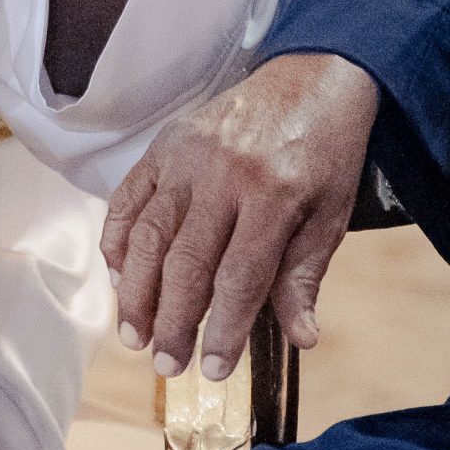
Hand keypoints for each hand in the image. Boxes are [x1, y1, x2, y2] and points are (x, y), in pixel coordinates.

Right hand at [102, 53, 381, 377]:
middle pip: (186, 261)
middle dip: (172, 321)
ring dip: (135, 290)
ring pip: (149, 233)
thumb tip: (301, 338)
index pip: (240, 277)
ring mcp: (186, 156)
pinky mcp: (163, 144)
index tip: (213, 371)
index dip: (223, 329)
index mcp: (273, 194)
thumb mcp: (331, 216)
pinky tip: (118, 276)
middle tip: (165, 365)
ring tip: (133, 334)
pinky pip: (129, 197)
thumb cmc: (324, 154)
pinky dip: (118, 239)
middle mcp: (222, 174)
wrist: (310, 78)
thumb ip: (305, 276)